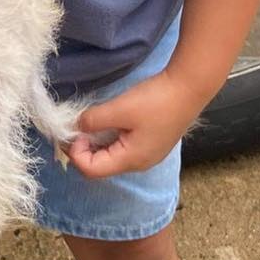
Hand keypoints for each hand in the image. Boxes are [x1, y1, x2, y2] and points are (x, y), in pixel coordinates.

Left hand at [65, 70, 206, 177]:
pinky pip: (121, 147)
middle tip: (74, 126)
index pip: (92, 170)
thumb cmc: (155, 101)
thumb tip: (76, 127)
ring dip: (94, 142)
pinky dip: (107, 137)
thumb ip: (94, 120)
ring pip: (110, 156)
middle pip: (100, 166)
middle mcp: (137, 163)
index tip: (71, 130)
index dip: (75, 153)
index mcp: (130, 160)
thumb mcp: (120, 109)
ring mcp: (145, 154)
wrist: (188, 89)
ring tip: (87, 122)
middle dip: (82, 149)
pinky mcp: (149, 142)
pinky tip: (105, 120)